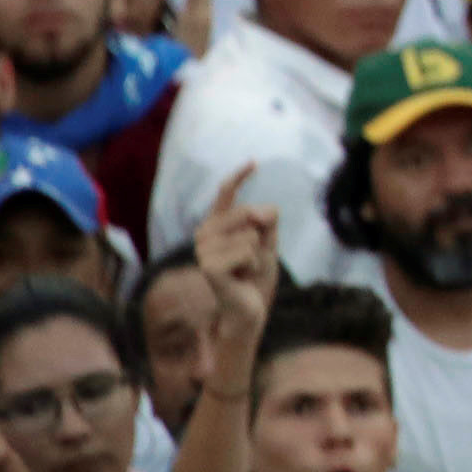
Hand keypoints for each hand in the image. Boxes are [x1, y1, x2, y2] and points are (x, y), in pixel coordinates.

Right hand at [194, 163, 277, 350]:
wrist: (250, 309)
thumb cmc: (256, 274)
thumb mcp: (268, 240)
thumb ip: (267, 219)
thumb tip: (258, 212)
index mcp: (218, 224)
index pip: (226, 193)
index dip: (239, 176)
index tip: (254, 162)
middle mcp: (205, 234)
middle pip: (249, 212)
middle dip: (262, 235)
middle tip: (252, 258)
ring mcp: (204, 250)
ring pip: (251, 234)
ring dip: (258, 254)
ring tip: (245, 270)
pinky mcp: (209, 266)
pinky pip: (248, 251)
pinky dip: (255, 264)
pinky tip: (242, 277)